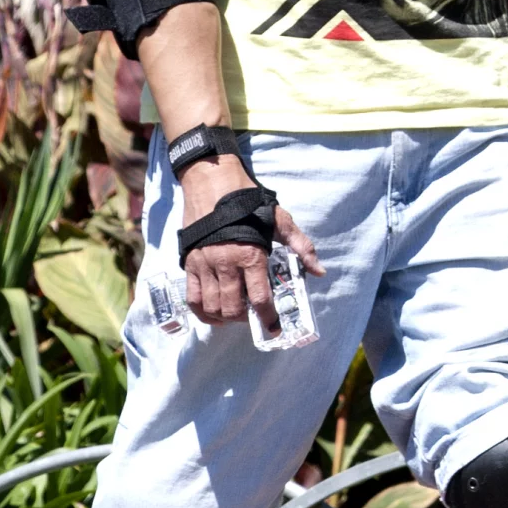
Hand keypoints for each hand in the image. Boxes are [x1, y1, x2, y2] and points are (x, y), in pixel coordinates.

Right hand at [177, 157, 323, 329]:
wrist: (211, 180)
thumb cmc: (247, 201)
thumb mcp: (279, 219)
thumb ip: (300, 246)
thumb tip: (318, 271)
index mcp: (250, 254)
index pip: (260, 298)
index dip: (269, 318)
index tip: (274, 327)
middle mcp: (225, 263)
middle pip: (233, 308)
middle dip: (245, 319)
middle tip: (254, 317)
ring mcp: (204, 264)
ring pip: (212, 306)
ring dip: (225, 317)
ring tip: (236, 314)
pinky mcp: (189, 262)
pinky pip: (192, 297)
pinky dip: (202, 312)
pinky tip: (213, 314)